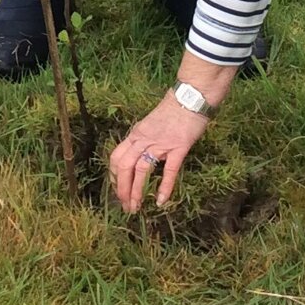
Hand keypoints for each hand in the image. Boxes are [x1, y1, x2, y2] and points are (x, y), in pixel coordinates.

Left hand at [109, 77, 223, 212]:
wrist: (190, 97)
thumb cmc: (173, 110)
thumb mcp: (151, 124)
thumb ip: (144, 139)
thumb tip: (139, 155)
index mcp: (136, 134)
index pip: (117, 157)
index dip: (114, 176)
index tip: (117, 191)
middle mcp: (144, 139)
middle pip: (125, 166)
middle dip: (122, 189)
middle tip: (125, 206)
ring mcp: (161, 143)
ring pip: (141, 170)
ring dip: (136, 191)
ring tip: (136, 207)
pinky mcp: (178, 147)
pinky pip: (169, 170)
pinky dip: (164, 187)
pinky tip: (161, 200)